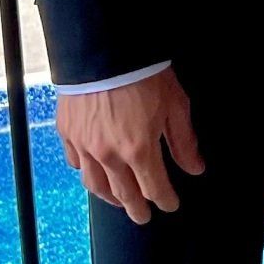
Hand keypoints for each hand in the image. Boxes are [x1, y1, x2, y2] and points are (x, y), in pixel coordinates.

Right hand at [56, 67, 203, 222]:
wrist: (104, 48)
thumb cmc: (143, 73)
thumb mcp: (175, 105)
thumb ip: (184, 141)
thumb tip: (195, 167)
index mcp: (139, 150)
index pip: (154, 188)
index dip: (165, 200)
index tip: (170, 204)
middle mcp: (109, 155)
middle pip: (124, 194)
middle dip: (137, 208)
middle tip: (143, 215)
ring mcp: (85, 145)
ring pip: (96, 185)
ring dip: (110, 198)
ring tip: (119, 202)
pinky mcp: (67, 131)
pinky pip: (75, 162)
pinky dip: (86, 171)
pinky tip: (92, 172)